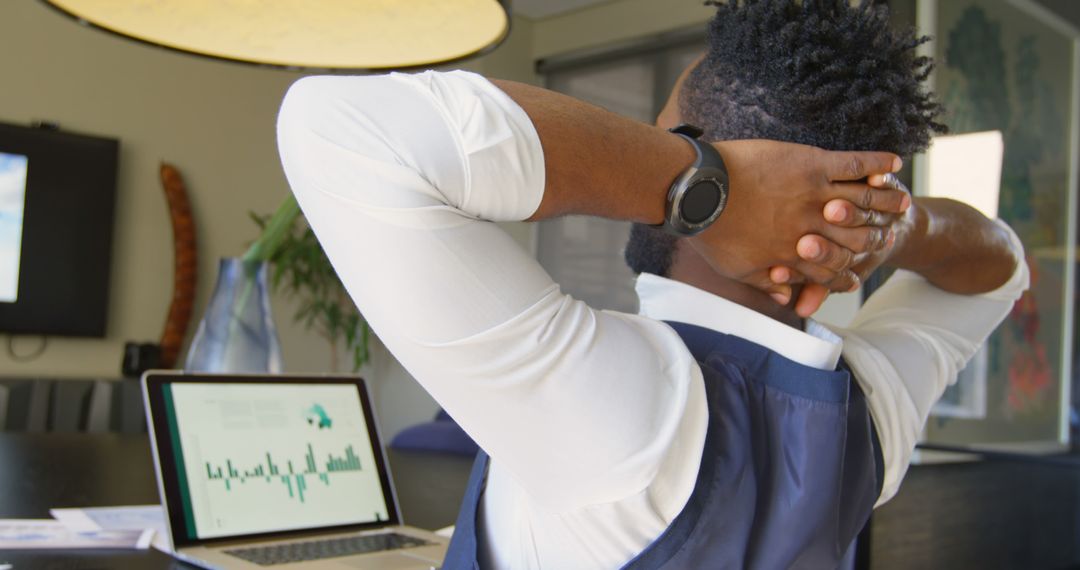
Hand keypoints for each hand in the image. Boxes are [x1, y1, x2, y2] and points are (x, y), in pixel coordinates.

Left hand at [689, 139, 905, 301]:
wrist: (699, 190)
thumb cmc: (711, 231)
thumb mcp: (737, 270)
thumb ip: (765, 283)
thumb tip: (785, 299)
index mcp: (796, 256)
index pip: (834, 272)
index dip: (849, 274)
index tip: (859, 274)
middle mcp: (814, 228)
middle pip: (858, 238)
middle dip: (877, 236)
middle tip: (894, 231)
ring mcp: (816, 195)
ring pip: (863, 202)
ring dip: (886, 201)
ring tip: (903, 200)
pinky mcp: (814, 163)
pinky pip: (854, 164)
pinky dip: (876, 164)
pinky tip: (894, 162)